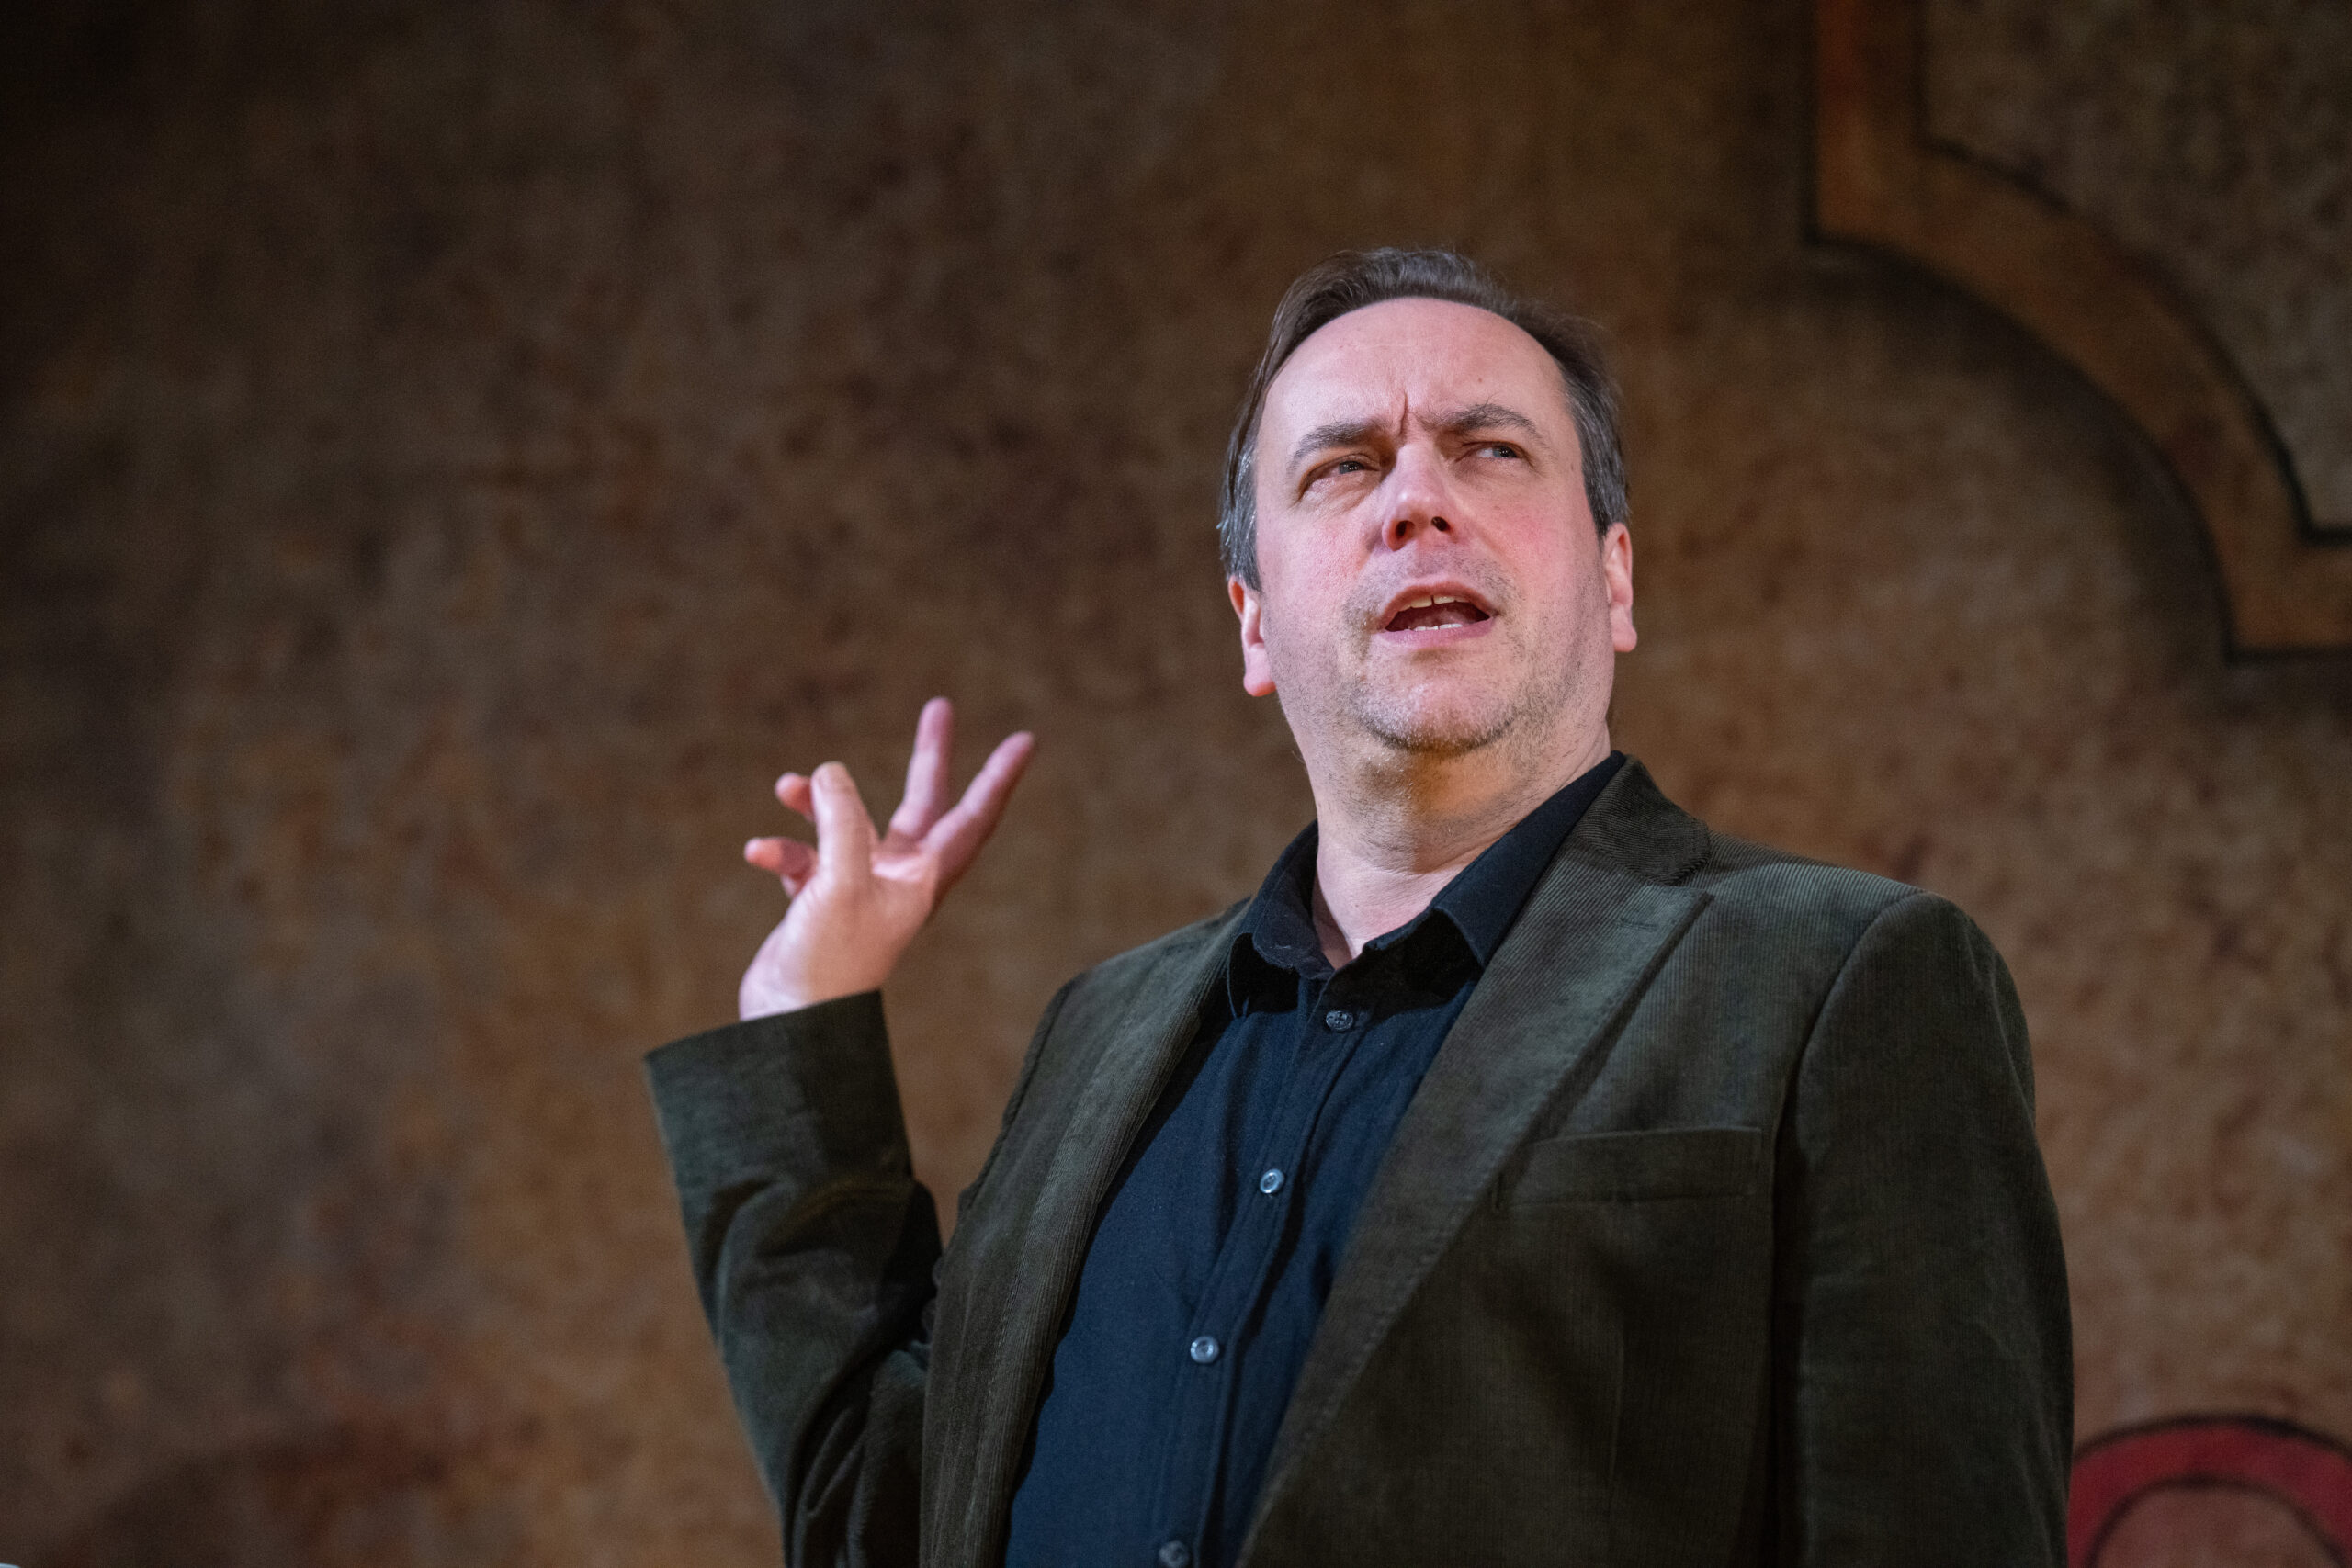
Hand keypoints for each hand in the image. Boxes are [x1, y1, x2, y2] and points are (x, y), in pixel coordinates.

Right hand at [739, 698, 1034, 1019]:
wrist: (791, 1024)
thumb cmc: (830, 960)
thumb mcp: (841, 877)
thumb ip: (841, 818)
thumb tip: (828, 773)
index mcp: (923, 879)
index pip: (971, 817)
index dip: (997, 778)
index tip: (1024, 740)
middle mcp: (898, 880)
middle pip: (922, 804)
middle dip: (929, 757)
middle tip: (940, 706)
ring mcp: (858, 890)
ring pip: (847, 824)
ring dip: (817, 802)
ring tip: (788, 783)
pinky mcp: (819, 903)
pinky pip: (803, 858)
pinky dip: (782, 849)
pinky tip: (759, 851)